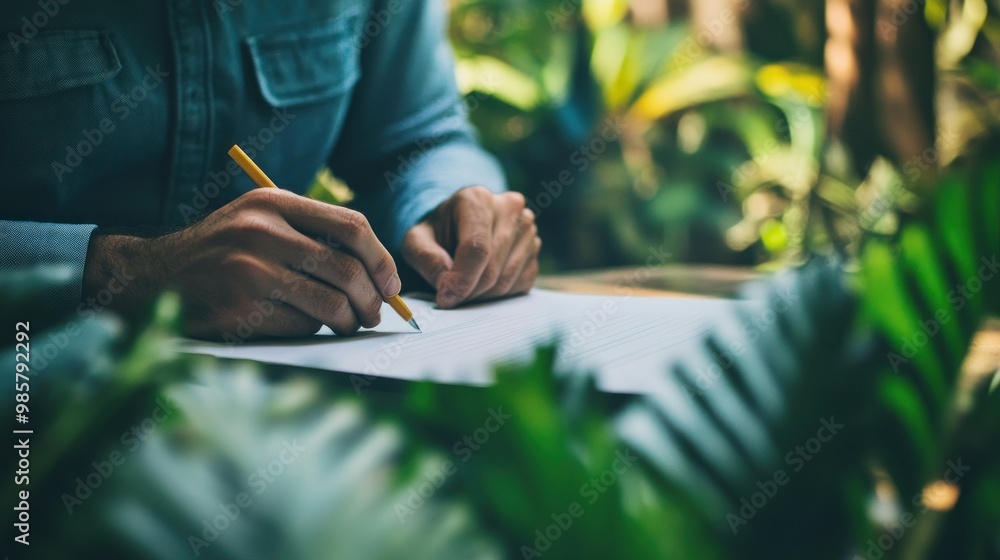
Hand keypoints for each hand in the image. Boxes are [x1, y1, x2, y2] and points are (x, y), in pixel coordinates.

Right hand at [83, 188, 399, 339]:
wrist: (152, 276)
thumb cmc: (221, 250)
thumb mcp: (259, 219)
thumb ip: (310, 231)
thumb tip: (376, 269)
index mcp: (274, 202)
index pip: (352, 225)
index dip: (381, 258)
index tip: (390, 283)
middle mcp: (263, 231)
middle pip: (348, 268)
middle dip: (373, 298)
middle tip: (376, 313)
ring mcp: (250, 270)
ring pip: (331, 303)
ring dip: (350, 321)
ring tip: (350, 324)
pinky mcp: (241, 308)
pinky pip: (302, 325)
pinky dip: (314, 330)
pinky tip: (306, 325)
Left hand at [402, 186, 539, 308]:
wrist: (458, 227)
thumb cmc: (437, 233)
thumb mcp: (416, 241)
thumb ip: (426, 259)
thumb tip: (447, 286)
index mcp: (477, 198)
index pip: (477, 248)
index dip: (461, 280)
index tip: (446, 298)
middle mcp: (509, 208)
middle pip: (492, 267)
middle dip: (469, 290)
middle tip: (451, 296)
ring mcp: (527, 229)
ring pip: (507, 280)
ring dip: (482, 294)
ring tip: (464, 286)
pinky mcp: (535, 250)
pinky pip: (519, 284)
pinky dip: (498, 293)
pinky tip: (482, 282)